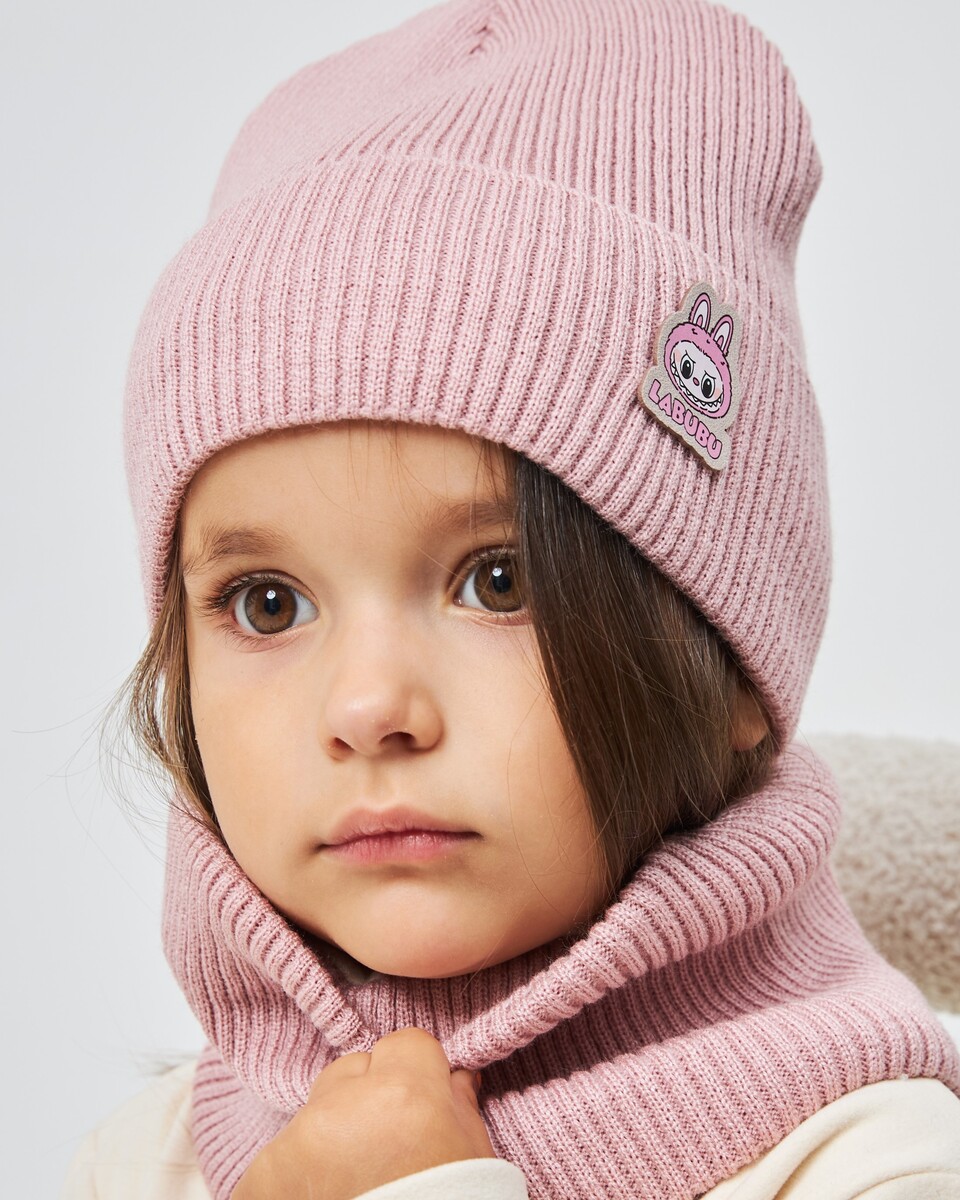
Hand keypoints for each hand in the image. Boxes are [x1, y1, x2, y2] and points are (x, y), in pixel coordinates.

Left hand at [231, 1027, 495, 1199]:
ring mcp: (295, 1144)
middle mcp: (343, 1107)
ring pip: (315, 1116)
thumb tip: (456, 1078)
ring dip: (330, 1141)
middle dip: (365, 1101)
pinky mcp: (258, 1180)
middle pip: (351, 1072)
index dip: (414, 1075)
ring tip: (351, 1189)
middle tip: (382, 1153)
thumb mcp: (473, 1163)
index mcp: (405, 1094)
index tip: (418, 1106)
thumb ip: (460, 1109)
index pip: (403, 1044)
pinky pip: (278, 1159)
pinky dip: (295, 1180)